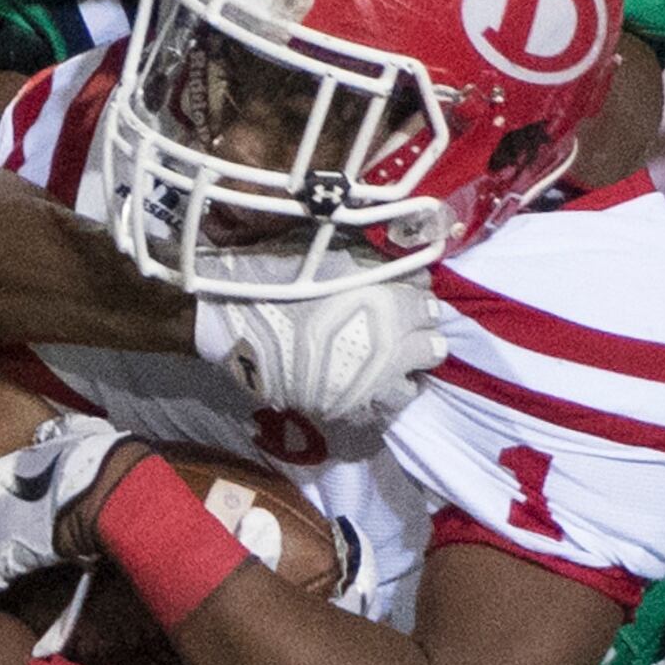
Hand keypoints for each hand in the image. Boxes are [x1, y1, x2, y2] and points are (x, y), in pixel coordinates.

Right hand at [195, 276, 445, 431]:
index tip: (408, 295)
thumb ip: (372, 260)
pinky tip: (367, 386)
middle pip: (431, 347)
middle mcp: (388, 348)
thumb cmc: (277, 276)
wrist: (232, 320)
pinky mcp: (346, 411)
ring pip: (410, 387)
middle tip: (403, 328)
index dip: (419, 299)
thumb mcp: (330, 252)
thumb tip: (400, 259)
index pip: (429, 305)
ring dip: (405, 372)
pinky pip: (378, 412)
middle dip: (421, 335)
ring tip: (388, 362)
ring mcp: (368, 385)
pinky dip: (378, 400)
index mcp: (387, 305)